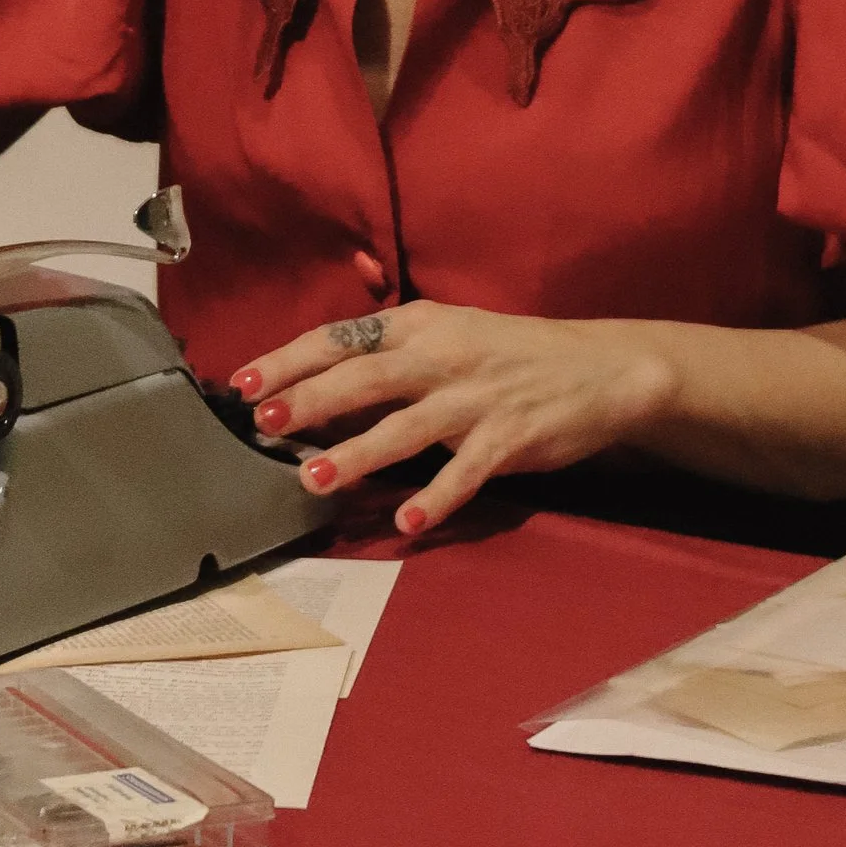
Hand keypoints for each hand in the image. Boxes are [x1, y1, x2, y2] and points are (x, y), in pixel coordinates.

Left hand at [235, 303, 679, 537]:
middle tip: (263, 421)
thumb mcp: (447, 337)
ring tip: (314, 478)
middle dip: (311, 399)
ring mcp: (477, 398)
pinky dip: (435, 497)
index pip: (342, 338)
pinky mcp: (509, 438)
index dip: (291, 359)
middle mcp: (444, 356)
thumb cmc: (510, 355)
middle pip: (366, 376)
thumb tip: (317, 389)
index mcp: (421, 326)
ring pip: (407, 426)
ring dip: (358, 452)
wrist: (601, 368)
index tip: (244, 382)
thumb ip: (389, 361)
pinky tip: (405, 521)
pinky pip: (465, 472)